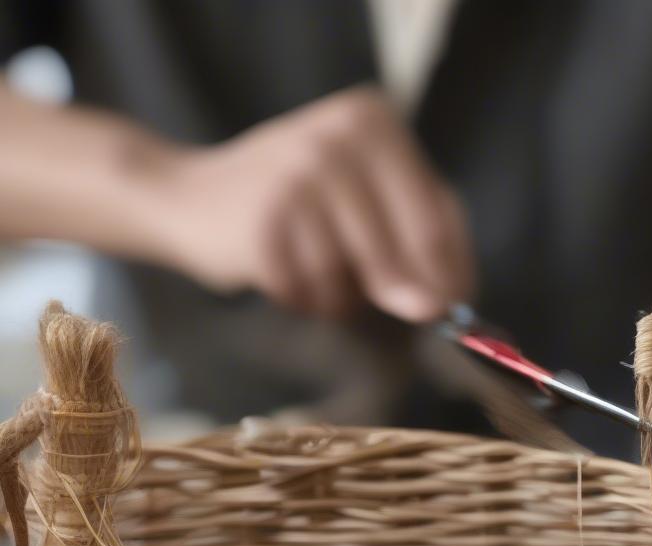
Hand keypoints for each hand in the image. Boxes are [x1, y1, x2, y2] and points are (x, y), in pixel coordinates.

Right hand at [150, 87, 472, 319]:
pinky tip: (282, 272)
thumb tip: (443, 303)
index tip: (449, 308)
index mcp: (375, 122)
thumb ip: (417, 239)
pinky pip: (311, 291)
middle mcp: (339, 137)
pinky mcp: (263, 220)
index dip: (449, 277)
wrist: (192, 197)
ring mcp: (298, 175)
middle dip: (396, 293)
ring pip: (355, 280)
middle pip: (402, 256)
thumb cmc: (298, 205)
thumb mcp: (366, 199)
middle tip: (368, 292)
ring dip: (339, 297)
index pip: (437, 221)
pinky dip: (303, 299)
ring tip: (310, 268)